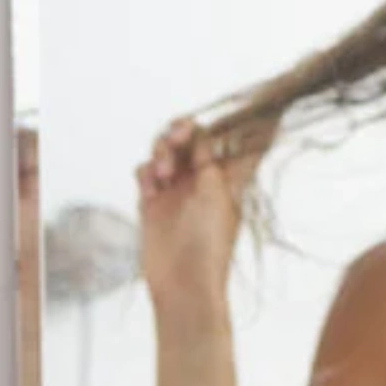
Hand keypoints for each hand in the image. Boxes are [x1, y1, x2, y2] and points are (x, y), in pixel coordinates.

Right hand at [134, 119, 262, 306]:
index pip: (232, 141)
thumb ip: (206, 160)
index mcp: (228, 177)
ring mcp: (177, 189)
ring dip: (162, 152)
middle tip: (179, 136)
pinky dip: (146, 172)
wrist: (183, 280)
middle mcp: (203, 179)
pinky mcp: (153, 201)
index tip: (241, 106)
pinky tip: (151, 187)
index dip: (234, 123)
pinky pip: (145, 172)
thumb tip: (204, 131)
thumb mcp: (215, 192)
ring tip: (163, 172)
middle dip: (182, 132)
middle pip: (191, 140)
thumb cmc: (209, 241)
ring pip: (165, 152)